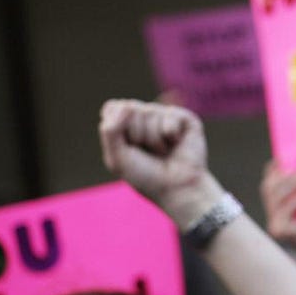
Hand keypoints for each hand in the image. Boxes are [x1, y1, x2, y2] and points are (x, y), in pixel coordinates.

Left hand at [99, 99, 219, 225]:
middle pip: (130, 108)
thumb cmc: (146, 176)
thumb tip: (127, 105)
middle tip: (148, 153)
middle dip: (137, 135)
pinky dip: (170, 133)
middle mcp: (145, 116)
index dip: (118, 127)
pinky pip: (170, 114)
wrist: (177, 189)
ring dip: (155, 140)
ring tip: (163, 152)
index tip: (127, 148)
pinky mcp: (185, 118)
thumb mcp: (117, 158)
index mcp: (125, 123)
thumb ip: (110, 131)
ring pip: (150, 112)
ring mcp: (165, 115)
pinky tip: (176, 144)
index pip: (113, 107)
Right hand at [261, 162, 295, 254]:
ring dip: (292, 183)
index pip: (268, 184)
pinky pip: (286, 209)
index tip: (283, 158)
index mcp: (277, 208)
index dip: (273, 170)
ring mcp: (273, 224)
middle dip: (284, 176)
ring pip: (275, 197)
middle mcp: (271, 216)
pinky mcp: (280, 230)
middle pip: (268, 188)